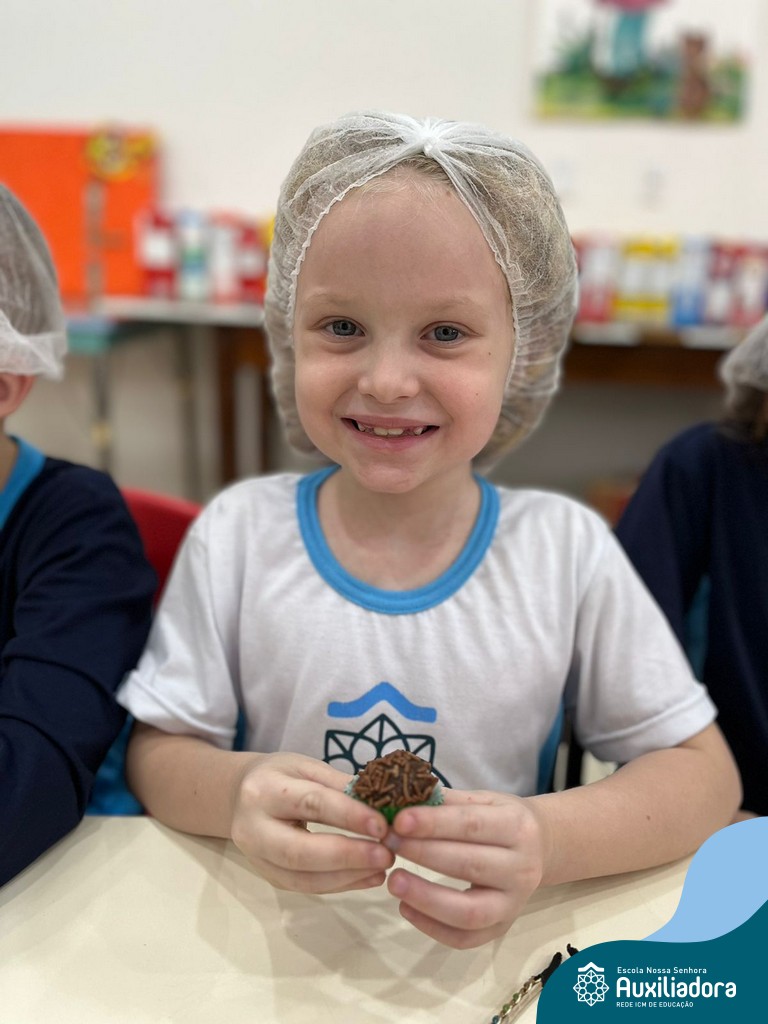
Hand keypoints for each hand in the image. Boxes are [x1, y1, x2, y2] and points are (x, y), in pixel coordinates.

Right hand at [230, 752, 393, 894]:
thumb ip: (340, 784)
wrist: (239, 795)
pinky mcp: (269, 877)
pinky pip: (306, 887)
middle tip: (386, 854)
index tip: (382, 824)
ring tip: (383, 867)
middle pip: (300, 851)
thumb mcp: (306, 766)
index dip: (348, 815)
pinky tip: (368, 876)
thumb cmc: (279, 776)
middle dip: (347, 856)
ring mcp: (257, 858)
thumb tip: (382, 802)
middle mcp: (253, 828)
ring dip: (348, 876)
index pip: (310, 804)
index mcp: (264, 790)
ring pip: (303, 878)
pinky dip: (340, 884)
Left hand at [383, 789, 544, 948]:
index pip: (472, 825)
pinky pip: (465, 938)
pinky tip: (405, 907)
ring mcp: (514, 903)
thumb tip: (402, 798)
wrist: (540, 848)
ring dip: (426, 898)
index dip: (434, 824)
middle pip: (469, 865)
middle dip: (424, 854)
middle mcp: (522, 868)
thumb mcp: (483, 800)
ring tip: (393, 881)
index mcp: (517, 827)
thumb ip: (447, 801)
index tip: (399, 821)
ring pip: (469, 911)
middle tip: (388, 843)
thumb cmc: (502, 819)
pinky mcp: (501, 928)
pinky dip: (432, 927)